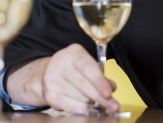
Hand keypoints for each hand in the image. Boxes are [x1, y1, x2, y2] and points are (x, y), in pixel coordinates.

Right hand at [5, 43, 119, 113]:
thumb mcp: (88, 65)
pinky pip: (73, 107)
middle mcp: (60, 64)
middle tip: (113, 105)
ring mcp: (53, 80)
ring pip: (81, 98)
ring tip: (95, 100)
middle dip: (101, 98)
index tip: (109, 93)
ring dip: (92, 103)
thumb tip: (111, 87)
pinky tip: (87, 106)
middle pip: (84, 85)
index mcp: (73, 53)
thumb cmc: (74, 69)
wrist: (49, 72)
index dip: (99, 82)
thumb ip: (100, 75)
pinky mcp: (50, 95)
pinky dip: (84, 109)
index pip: (88, 67)